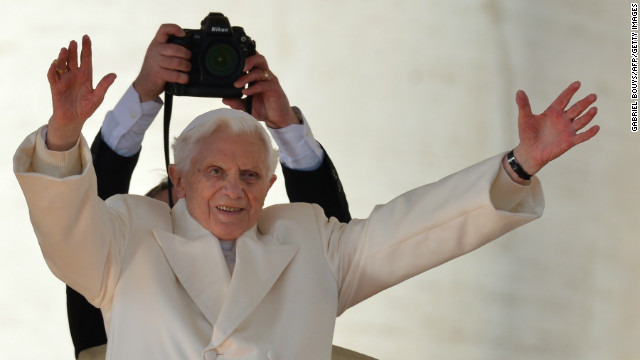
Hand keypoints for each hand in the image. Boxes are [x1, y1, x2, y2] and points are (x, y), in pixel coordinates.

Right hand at [47, 35, 116, 150]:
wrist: (74, 119)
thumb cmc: (86, 108)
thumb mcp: (97, 97)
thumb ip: (104, 86)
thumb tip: (114, 75)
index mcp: (86, 75)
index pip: (86, 58)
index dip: (86, 48)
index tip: (86, 37)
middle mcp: (74, 74)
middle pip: (73, 59)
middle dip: (73, 50)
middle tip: (73, 42)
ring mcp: (64, 79)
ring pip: (62, 64)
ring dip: (63, 57)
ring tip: (65, 50)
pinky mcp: (55, 86)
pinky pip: (52, 76)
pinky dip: (52, 70)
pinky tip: (54, 65)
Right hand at [133, 24, 191, 101]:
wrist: (144, 84)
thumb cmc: (156, 68)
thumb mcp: (159, 55)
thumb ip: (170, 49)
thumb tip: (190, 48)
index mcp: (157, 43)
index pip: (164, 29)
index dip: (175, 28)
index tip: (183, 34)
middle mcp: (155, 50)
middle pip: (176, 49)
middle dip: (187, 55)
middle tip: (189, 60)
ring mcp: (155, 62)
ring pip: (177, 62)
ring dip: (186, 66)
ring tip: (187, 69)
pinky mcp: (158, 74)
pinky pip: (175, 75)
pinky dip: (183, 77)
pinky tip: (184, 78)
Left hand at [222, 53, 298, 128]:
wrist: (278, 118)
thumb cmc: (264, 108)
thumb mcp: (246, 106)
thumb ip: (236, 102)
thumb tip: (224, 99)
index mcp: (258, 76)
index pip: (253, 60)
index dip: (246, 55)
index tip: (233, 58)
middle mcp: (265, 75)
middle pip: (259, 58)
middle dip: (248, 60)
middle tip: (239, 68)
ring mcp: (271, 81)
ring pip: (260, 71)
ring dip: (247, 76)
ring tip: (237, 84)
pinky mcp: (275, 89)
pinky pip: (264, 85)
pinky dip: (253, 88)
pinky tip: (246, 92)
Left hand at [511, 81, 599, 176]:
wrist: (529, 152)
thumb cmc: (527, 134)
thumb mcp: (524, 118)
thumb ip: (523, 105)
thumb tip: (519, 91)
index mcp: (553, 112)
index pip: (563, 99)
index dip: (570, 91)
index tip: (578, 83)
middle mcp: (563, 119)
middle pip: (576, 108)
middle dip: (585, 102)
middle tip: (593, 96)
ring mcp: (567, 130)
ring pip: (581, 121)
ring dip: (588, 115)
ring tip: (594, 109)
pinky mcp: (570, 141)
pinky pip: (582, 137)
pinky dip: (589, 133)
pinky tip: (596, 127)